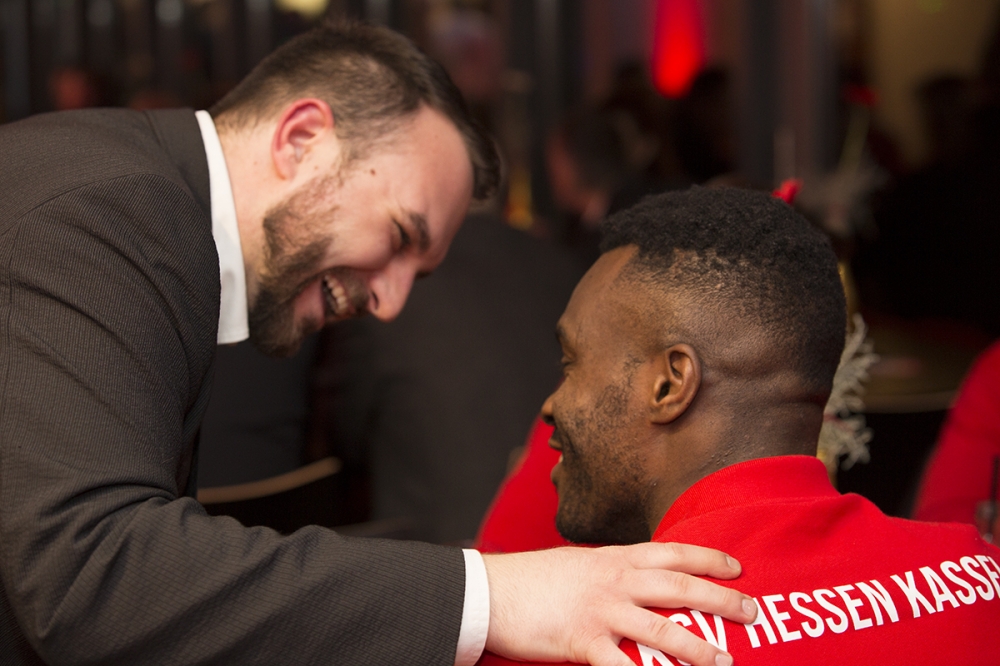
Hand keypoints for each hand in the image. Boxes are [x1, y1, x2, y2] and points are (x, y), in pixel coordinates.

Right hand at [482, 542, 755, 665]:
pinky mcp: (582, 640)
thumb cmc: (535, 580)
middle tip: (752, 610)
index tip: (736, 565)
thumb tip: (638, 580)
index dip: (707, 556)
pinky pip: (621, 665)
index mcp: (614, 558)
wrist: (491, 590)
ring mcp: (600, 610)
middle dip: (720, 599)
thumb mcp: (580, 565)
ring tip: (725, 661)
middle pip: (678, 586)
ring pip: (660, 627)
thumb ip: (611, 572)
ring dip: (697, 646)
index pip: (671, 552)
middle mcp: (614, 580)